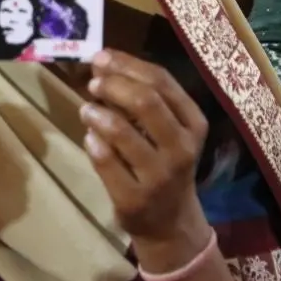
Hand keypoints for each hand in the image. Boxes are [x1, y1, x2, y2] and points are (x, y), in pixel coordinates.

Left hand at [80, 50, 208, 245]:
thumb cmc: (164, 163)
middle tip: (93, 82)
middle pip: (145, 101)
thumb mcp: (169, 130)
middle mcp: (182, 148)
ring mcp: (159, 176)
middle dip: (113, 85)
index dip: (127, 64)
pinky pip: (105, 160)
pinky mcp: (134, 198)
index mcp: (194, 123)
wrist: (170, 222)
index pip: (162, 81)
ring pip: (121, 131)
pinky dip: (92, 142)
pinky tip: (90, 138)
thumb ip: (143, 97)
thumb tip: (103, 62)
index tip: (101, 58)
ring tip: (87, 110)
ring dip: (97, 113)